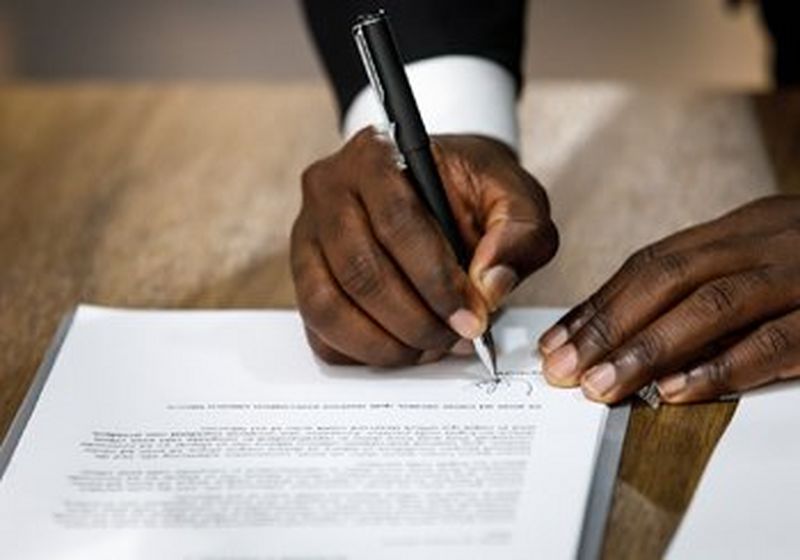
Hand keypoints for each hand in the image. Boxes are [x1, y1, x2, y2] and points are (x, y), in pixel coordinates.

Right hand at [292, 128, 556, 365]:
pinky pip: (318, 328)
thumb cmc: (470, 191)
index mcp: (376, 154)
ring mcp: (306, 234)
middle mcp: (328, 189)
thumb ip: (519, 233)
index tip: (472, 318)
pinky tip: (401, 349)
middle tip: (455, 338)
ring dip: (384, 343)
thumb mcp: (514, 197)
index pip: (398, 223)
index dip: (436, 281)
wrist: (437, 187)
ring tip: (429, 348)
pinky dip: (359, 352)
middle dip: (414, 320)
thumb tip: (489, 288)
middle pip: (359, 271)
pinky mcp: (302, 274)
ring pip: (328, 306)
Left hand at [538, 195, 799, 403]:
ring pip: (711, 305)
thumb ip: (708, 288)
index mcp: (745, 228)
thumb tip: (631, 338)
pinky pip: (772, 341)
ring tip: (602, 384)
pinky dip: (718, 367)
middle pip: (670, 279)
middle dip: (608, 326)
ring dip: (647, 349)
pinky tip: (676, 390)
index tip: (558, 340)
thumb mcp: (767, 260)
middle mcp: (768, 242)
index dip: (600, 304)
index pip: (654, 264)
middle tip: (564, 367)